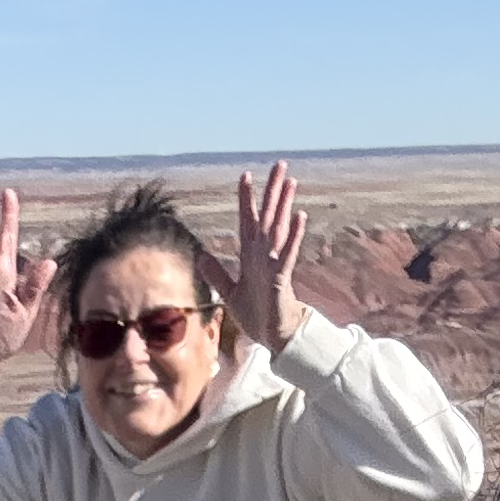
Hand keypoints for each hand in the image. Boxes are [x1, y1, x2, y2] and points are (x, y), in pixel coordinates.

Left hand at [229, 163, 305, 353]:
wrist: (271, 336)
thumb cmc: (255, 314)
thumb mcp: (229, 292)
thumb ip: (217, 273)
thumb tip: (200, 255)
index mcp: (251, 256)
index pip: (248, 220)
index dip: (246, 199)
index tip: (245, 175)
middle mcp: (263, 255)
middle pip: (268, 216)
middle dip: (272, 191)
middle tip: (280, 164)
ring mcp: (273, 264)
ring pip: (279, 229)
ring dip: (285, 205)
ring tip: (291, 182)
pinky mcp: (281, 278)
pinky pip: (287, 254)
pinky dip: (293, 236)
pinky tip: (299, 216)